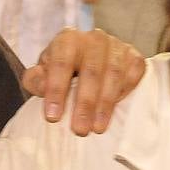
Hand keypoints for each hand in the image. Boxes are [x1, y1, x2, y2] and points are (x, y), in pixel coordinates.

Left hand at [22, 29, 144, 134]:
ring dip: (105, 104)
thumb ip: (36, 80)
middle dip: (84, 103)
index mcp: (67, 39)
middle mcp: (93, 39)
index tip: (52, 117)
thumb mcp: (43, 73)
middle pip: (91, 71)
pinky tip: (115, 109)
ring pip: (113, 74)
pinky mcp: (134, 56)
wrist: (87, 58)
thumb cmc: (63, 69)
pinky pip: (133, 74)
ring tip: (97, 128)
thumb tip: (42, 87)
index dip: (56, 90)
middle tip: (79, 130)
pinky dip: (125, 92)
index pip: (61, 63)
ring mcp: (117, 46)